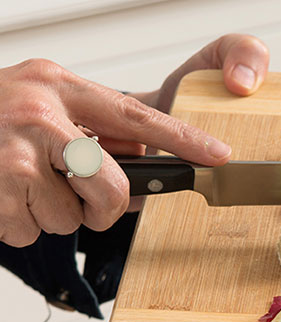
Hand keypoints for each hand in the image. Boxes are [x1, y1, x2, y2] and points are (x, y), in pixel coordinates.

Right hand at [0, 34, 268, 246]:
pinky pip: (31, 232)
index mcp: (60, 88)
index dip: (182, 139)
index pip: (136, 116)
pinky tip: (5, 197)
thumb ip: (95, 124)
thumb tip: (143, 155)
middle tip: (86, 202)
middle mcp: (39, 117)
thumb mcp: (47, 101)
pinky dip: (21, 225)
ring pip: (69, 219)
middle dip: (105, 208)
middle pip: (111, 188)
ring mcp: (13, 154)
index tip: (219, 155)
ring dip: (52, 215)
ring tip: (24, 186)